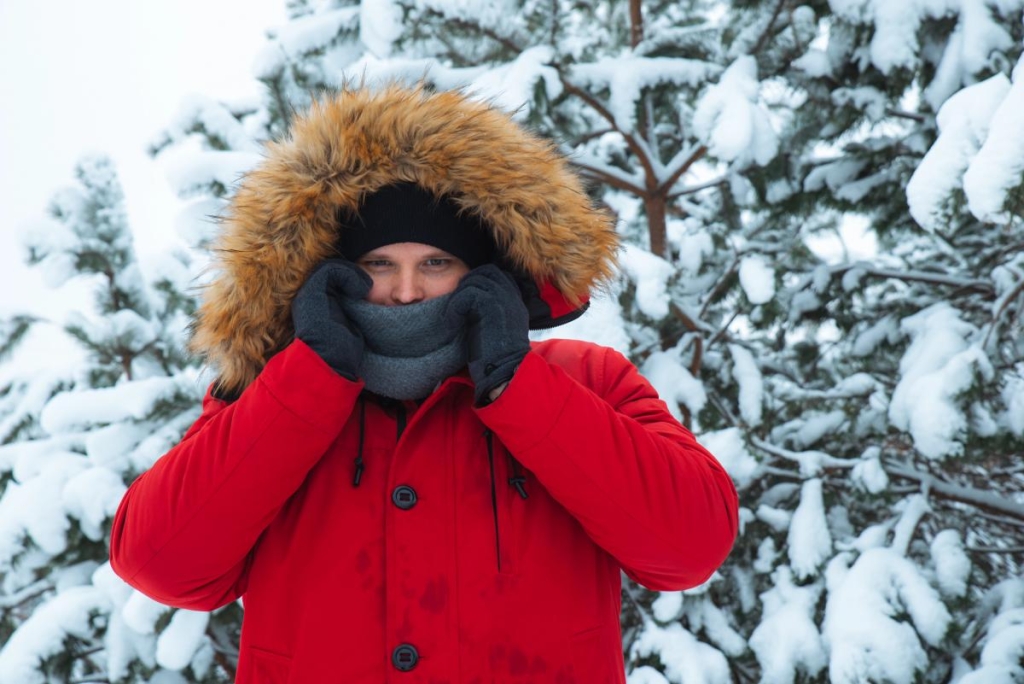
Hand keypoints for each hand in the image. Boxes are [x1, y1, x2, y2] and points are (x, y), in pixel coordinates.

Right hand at [291, 259, 371, 378]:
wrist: (330, 364)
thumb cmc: (342, 354)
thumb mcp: (349, 327)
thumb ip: (351, 313)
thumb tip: (368, 303)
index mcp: (315, 305)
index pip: (332, 281)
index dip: (350, 280)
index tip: (366, 291)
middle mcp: (309, 298)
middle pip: (330, 273)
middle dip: (351, 275)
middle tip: (366, 287)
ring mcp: (308, 294)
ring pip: (330, 269)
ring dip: (352, 274)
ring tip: (365, 287)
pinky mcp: (312, 292)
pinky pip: (330, 270)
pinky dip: (348, 274)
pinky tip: (360, 289)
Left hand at [444, 265, 529, 404]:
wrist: (505, 372)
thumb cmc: (496, 359)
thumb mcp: (497, 329)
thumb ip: (490, 312)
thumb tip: (470, 303)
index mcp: (516, 302)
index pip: (499, 275)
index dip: (481, 281)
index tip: (467, 299)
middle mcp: (512, 297)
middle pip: (487, 271)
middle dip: (468, 282)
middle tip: (458, 302)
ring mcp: (504, 299)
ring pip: (475, 280)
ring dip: (459, 296)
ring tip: (453, 315)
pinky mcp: (491, 306)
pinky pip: (467, 293)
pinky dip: (454, 307)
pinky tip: (451, 322)